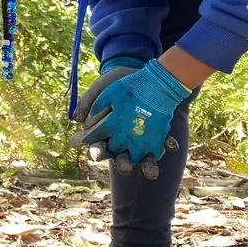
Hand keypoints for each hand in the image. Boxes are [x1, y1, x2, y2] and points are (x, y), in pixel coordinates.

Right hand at [70, 59, 188, 178]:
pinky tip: (171, 147)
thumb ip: (88, 103)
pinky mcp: (157, 131)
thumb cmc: (116, 83)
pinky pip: (163, 142)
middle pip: (121, 156)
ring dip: (147, 164)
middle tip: (126, 169)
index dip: (98, 151)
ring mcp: (141, 136)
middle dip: (124, 163)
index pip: (99, 146)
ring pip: (143, 155)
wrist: (140, 74)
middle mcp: (122, 138)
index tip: (97, 155)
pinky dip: (167, 144)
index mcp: (105, 132)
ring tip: (152, 173)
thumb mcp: (100, 90)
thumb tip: (76, 119)